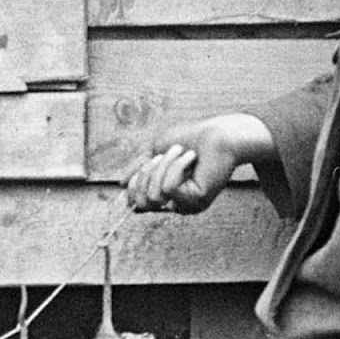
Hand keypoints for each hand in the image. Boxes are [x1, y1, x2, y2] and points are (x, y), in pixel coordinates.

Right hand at [124, 113, 276, 214]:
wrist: (218, 133)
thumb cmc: (191, 139)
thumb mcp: (155, 151)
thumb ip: (138, 169)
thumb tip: (121, 185)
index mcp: (168, 196)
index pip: (137, 202)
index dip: (135, 182)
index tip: (149, 160)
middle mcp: (177, 205)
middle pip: (142, 202)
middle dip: (148, 173)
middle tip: (165, 154)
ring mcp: (187, 205)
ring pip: (154, 194)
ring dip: (164, 165)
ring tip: (181, 151)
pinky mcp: (197, 200)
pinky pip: (169, 188)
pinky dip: (176, 166)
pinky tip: (191, 157)